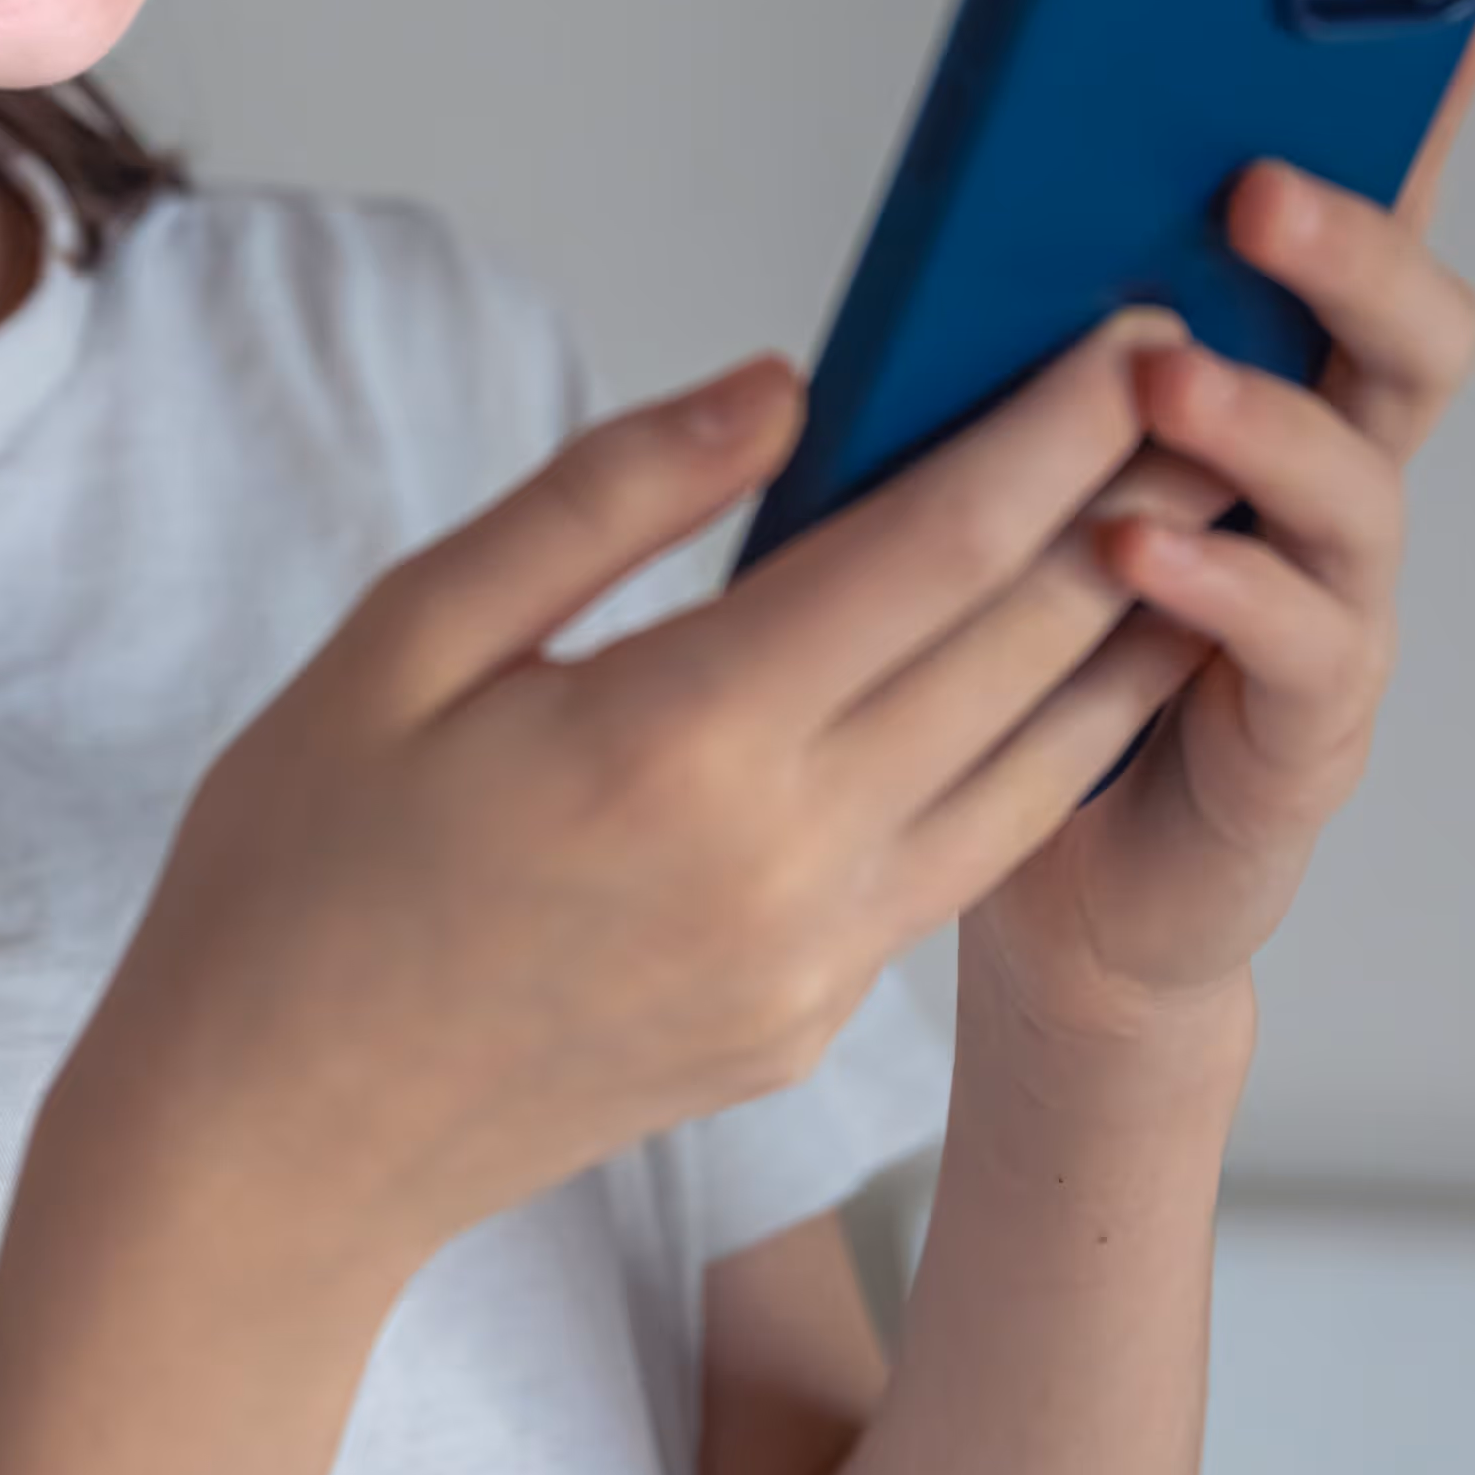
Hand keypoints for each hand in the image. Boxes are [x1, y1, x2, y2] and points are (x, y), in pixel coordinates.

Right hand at [77, 298, 1265, 1292]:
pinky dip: (1044, 749)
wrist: (269, 1142)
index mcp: (673, 743)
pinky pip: (966, 857)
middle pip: (1021, 650)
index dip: (1052, 430)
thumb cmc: (301, 865)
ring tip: (1198, 516)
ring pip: (1035, 768)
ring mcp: (810, 963)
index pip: (932, 548)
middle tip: (1205, 391)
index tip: (1131, 332)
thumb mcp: (404, 637)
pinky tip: (1073, 669)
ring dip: (1131, 635)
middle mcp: (780, 865)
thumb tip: (782, 384)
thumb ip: (605, 500)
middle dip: (1131, 503)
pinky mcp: (809, 1023)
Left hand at [964, 0, 1474, 1058]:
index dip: (1411, 121)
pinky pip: (1299, 643)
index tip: (1434, 7)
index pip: (1353, 229)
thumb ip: (1021, 346)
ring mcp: (1331, 605)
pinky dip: (1219, 588)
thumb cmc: (1019, 652)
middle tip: (1257, 190)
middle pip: (1408, 337)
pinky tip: (1139, 548)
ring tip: (1164, 376)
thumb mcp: (1006, 460)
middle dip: (1352, 247)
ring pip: (1359, 484)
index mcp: (1268, 390)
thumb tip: (968, 192)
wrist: (1051, 883)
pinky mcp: (1302, 728)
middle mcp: (1324, 486)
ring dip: (1265, 418)